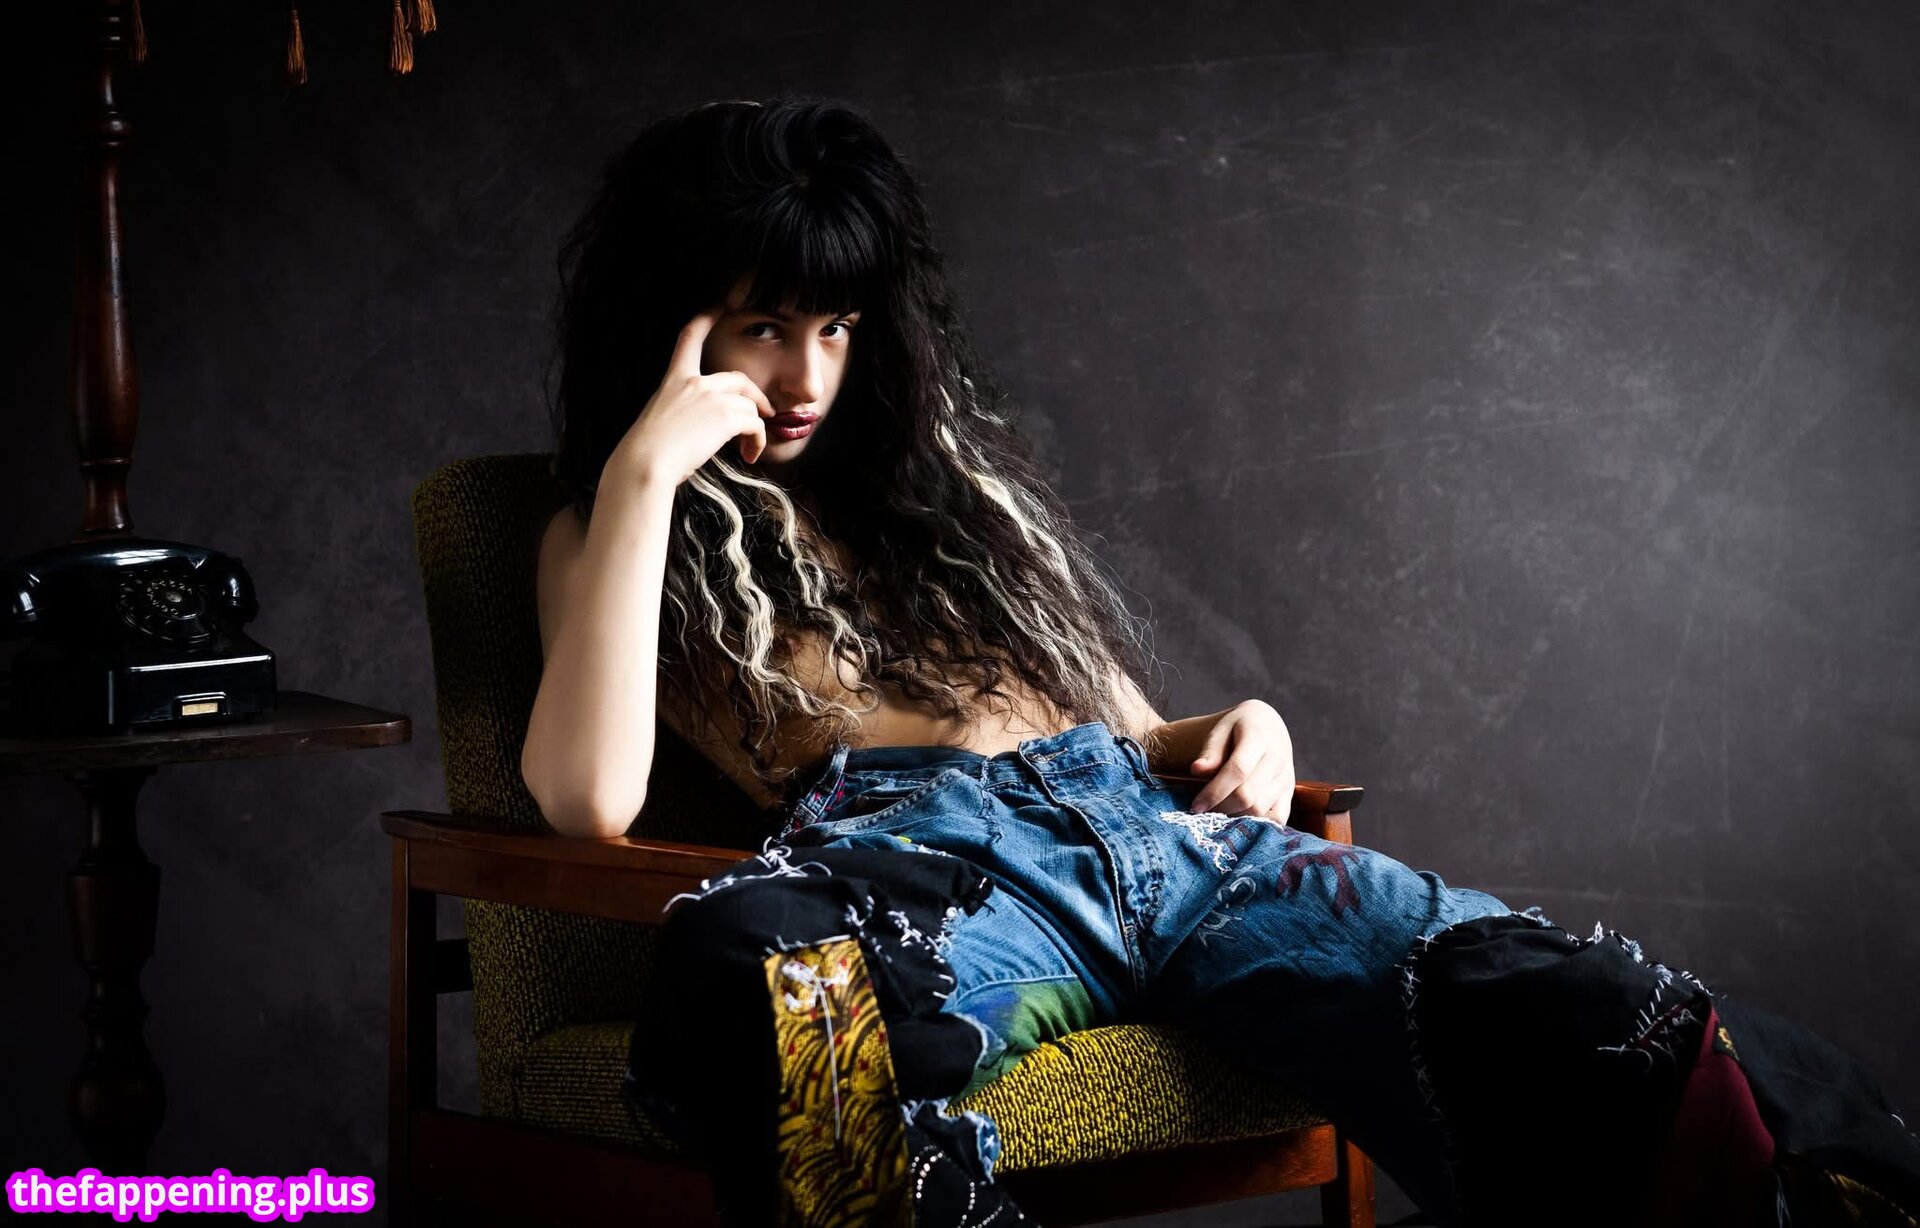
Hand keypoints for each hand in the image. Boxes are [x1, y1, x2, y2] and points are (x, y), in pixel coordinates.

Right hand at [602, 309, 777, 487]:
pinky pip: (756, 425)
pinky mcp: (726, 416)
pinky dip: (758, 441)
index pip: (689, 339)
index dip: (704, 319)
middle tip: (765, 414)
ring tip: (749, 449)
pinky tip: (749, 454)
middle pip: (740, 379)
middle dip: (757, 396)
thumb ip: (684, 414)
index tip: (716, 305)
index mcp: (674, 380)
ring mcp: (711, 397)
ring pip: (751, 407)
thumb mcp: (661, 421)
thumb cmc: (648, 453)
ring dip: (756, 429)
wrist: (646, 464)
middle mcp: (694, 382)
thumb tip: (703, 429)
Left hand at [1186, 700, 1294, 823]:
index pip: (1238, 770)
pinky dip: (1256, 824)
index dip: (1215, 791)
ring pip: (1259, 809)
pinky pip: (1277, 819)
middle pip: (1248, 795)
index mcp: (1258, 738)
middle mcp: (1277, 759)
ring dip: (1235, 816)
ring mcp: (1286, 778)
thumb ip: (1210, 751)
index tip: (1196, 805)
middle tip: (1203, 811)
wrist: (1267, 726)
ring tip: (1218, 811)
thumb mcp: (1220, 730)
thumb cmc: (1237, 729)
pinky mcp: (1289, 793)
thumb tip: (1196, 770)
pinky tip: (1238, 818)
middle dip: (1221, 807)